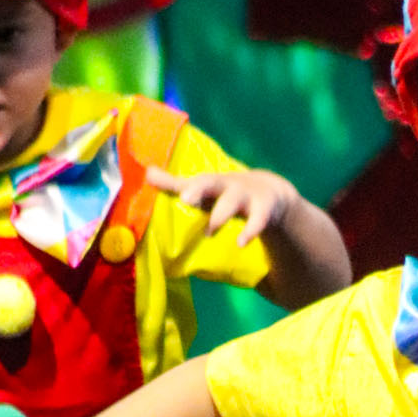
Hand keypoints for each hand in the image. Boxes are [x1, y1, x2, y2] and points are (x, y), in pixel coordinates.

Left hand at [147, 164, 296, 245]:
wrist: (270, 194)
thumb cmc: (226, 194)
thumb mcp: (205, 189)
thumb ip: (176, 185)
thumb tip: (147, 173)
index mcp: (212, 183)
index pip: (197, 180)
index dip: (186, 185)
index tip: (174, 191)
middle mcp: (228, 186)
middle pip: (214, 183)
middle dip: (201, 189)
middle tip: (186, 199)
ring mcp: (248, 197)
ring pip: (234, 202)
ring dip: (221, 215)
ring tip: (209, 231)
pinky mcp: (265, 211)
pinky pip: (258, 221)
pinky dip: (250, 231)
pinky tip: (241, 243)